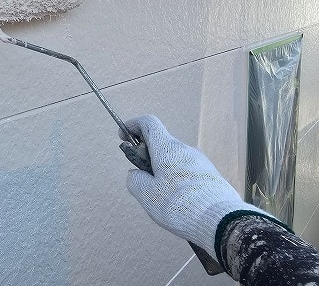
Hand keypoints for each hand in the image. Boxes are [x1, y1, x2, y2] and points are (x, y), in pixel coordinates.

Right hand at [121, 115, 266, 257]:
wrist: (221, 221)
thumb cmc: (179, 204)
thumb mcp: (147, 195)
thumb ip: (135, 180)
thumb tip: (136, 174)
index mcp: (167, 148)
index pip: (148, 123)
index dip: (133, 126)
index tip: (124, 137)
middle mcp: (185, 149)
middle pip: (161, 143)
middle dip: (147, 156)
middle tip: (142, 178)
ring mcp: (200, 162)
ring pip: (174, 159)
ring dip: (162, 169)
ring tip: (161, 196)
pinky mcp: (210, 175)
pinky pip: (187, 171)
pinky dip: (176, 179)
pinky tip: (179, 201)